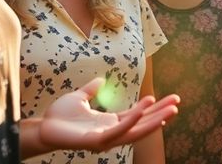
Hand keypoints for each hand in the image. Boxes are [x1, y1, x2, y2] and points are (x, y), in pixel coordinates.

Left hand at [39, 78, 178, 152]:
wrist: (43, 127)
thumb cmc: (60, 116)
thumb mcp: (80, 98)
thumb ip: (92, 90)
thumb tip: (101, 80)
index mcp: (111, 122)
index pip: (139, 115)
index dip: (154, 107)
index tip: (171, 98)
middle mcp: (112, 131)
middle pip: (143, 123)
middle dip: (161, 114)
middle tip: (178, 103)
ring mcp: (106, 138)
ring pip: (136, 130)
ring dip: (154, 120)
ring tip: (170, 109)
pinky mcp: (97, 141)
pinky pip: (118, 130)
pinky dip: (132, 120)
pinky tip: (143, 109)